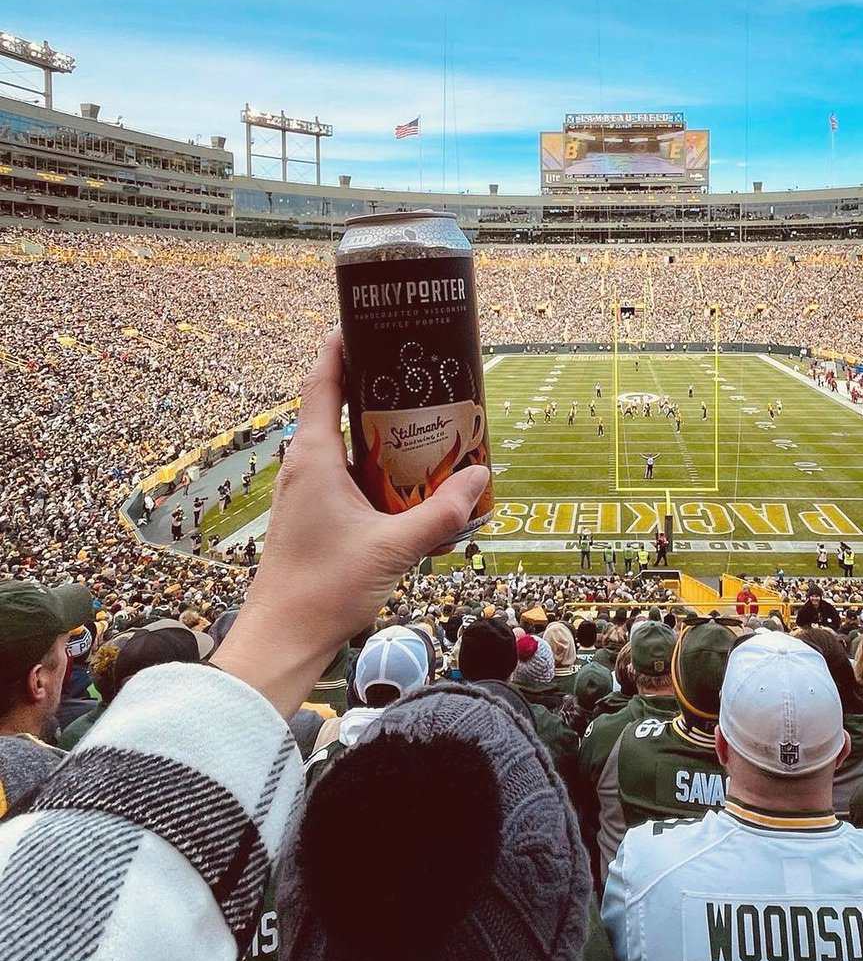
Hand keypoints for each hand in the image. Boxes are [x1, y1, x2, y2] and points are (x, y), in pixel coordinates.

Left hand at [213, 329, 489, 716]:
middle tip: (419, 371)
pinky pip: (346, 474)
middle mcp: (304, 466)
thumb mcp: (394, 548)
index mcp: (314, 458)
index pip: (321, 382)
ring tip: (424, 421)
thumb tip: (481, 478)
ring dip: (379, 431)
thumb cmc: (325, 589)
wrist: (283, 639)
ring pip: (344, 444)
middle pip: (337, 407)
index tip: (367, 321)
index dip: (341, 347)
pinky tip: (409, 481)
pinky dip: (376, 466)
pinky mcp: (312, 516)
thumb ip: (441, 513)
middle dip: (376, 386)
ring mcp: (306, 492)